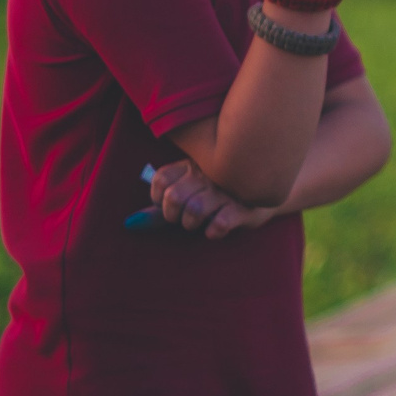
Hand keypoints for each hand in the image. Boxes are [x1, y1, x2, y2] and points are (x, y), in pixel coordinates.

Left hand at [150, 159, 279, 239]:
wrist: (267, 190)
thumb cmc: (219, 194)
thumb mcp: (190, 194)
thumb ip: (160, 208)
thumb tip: (129, 223)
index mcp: (193, 164)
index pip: (161, 179)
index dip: (157, 198)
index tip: (166, 205)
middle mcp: (209, 174)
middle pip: (174, 197)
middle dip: (172, 215)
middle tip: (182, 218)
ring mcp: (227, 190)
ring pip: (194, 210)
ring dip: (191, 223)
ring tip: (199, 223)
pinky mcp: (244, 208)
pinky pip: (220, 223)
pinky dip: (212, 231)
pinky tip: (215, 228)